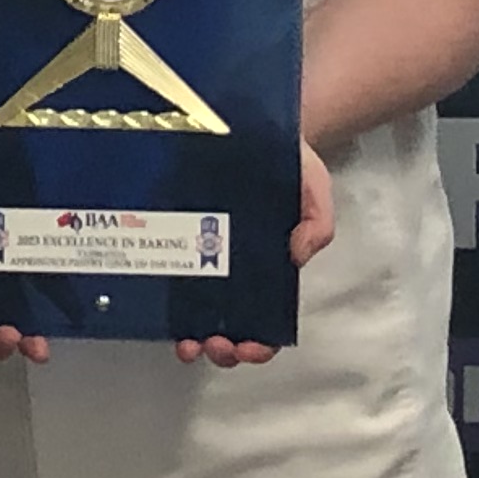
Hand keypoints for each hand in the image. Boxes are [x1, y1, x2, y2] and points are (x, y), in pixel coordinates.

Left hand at [175, 143, 334, 366]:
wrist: (257, 128)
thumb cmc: (290, 165)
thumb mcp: (315, 192)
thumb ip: (318, 224)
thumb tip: (298, 255)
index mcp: (268, 272)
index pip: (266, 324)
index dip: (259, 345)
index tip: (249, 345)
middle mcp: (234, 273)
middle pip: (228, 328)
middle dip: (221, 349)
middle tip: (215, 344)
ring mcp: (203, 258)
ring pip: (196, 313)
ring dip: (192, 337)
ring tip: (188, 340)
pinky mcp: (179, 238)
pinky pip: (170, 277)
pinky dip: (166, 302)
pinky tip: (161, 306)